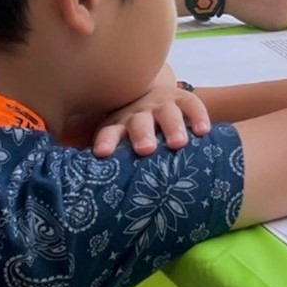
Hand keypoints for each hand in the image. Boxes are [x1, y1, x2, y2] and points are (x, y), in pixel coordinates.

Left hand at [86, 79, 208, 156]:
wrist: (152, 95)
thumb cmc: (132, 131)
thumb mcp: (118, 139)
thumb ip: (107, 158)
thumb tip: (82, 191)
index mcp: (119, 124)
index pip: (109, 131)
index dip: (106, 141)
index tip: (102, 153)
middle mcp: (139, 113)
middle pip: (138, 121)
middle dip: (141, 134)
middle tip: (145, 149)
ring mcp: (162, 104)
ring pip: (166, 113)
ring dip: (171, 127)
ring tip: (178, 143)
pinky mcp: (182, 99)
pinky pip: (192, 104)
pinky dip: (198, 116)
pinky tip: (203, 131)